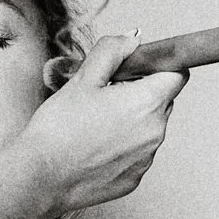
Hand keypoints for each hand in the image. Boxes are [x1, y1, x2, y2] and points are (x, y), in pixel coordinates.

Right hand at [15, 32, 187, 218]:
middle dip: (139, 93)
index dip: (158, 66)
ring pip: (148, 128)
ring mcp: (147, 159)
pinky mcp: (135, 178)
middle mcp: (155, 132)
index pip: (177, 73)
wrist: (41, 177)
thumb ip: (113, 51)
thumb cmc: (58, 130)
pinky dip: (121, 147)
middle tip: (104, 96)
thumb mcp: (83, 79)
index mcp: (147, 102)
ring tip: (94, 125)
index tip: (138, 68)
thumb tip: (132, 40)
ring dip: (130, 121)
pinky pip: (137, 153)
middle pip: (162, 100)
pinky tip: (94, 146)